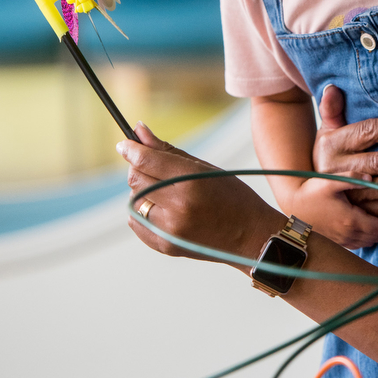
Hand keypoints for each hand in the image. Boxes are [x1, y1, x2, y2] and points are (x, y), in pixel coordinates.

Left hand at [119, 123, 281, 265]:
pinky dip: (143, 211)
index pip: (145, 161)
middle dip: (138, 168)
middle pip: (135, 179)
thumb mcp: (204, 167)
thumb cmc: (234, 197)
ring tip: (167, 191)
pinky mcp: (164, 246)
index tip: (125, 143)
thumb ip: (168, 151)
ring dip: (143, 190)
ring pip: (134, 200)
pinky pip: (136, 221)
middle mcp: (177, 207)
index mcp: (191, 182)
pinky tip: (162, 208)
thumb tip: (139, 131)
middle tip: (152, 166)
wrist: (252, 237)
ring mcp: (169, 230)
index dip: (131, 149)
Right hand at [286, 174, 377, 249]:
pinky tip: (362, 224)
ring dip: (375, 232)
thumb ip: (353, 178)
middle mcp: (348, 234)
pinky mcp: (334, 241)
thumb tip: (371, 178)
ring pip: (367, 242)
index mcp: (351, 221)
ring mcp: (340, 240)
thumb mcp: (332, 181)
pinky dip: (364, 237)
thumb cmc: (311, 191)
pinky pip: (356, 245)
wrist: (292, 204)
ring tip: (377, 218)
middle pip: (376, 237)